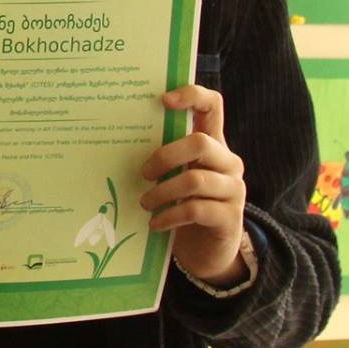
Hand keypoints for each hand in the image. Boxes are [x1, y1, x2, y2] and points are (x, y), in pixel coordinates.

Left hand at [141, 84, 247, 285]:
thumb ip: (163, 156)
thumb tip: (115, 136)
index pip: (213, 106)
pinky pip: (196, 210)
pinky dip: (170, 216)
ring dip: (162, 192)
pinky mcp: (230, 218)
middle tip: (143, 173)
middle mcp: (228, 162)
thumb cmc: (183, 204)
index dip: (192, 95)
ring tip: (144, 203)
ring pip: (195, 179)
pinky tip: (155, 223)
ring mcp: (233, 189)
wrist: (208, 251)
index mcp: (213, 143)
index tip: (163, 99)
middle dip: (165, 156)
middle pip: (200, 143)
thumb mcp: (174, 176)